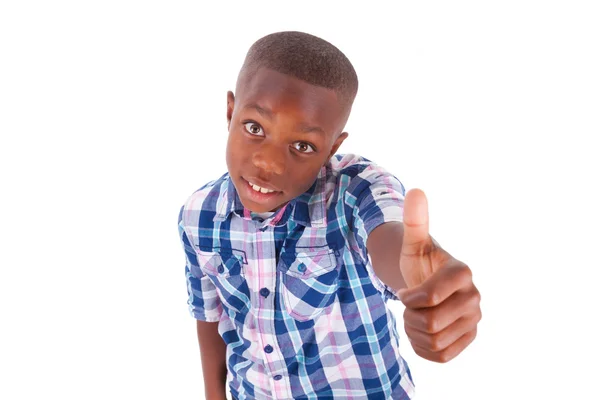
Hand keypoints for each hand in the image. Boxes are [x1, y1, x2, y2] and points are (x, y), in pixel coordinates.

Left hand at [397, 189, 480, 362]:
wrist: (428, 284)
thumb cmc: (419, 262)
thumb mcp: (413, 243)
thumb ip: (415, 220)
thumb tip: (416, 191)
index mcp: (462, 273)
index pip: (427, 298)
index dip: (407, 299)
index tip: (406, 293)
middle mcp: (475, 297)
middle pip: (429, 323)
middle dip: (410, 317)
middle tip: (409, 307)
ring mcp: (474, 320)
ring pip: (433, 341)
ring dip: (414, 332)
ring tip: (416, 316)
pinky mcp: (470, 340)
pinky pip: (441, 356)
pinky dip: (423, 348)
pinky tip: (423, 332)